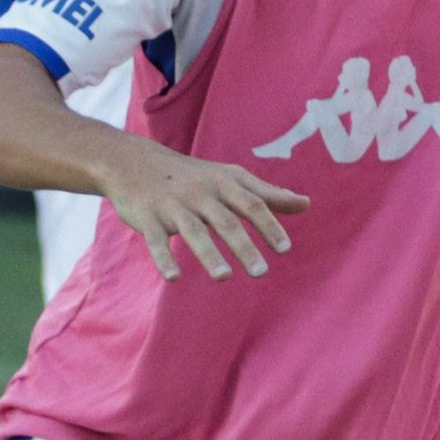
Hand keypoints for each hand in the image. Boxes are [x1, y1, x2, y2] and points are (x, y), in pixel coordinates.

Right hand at [100, 133, 307, 281]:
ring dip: (209, 254)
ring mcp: (172, 205)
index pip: (252, 204)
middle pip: (225, 221)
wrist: (133, 162)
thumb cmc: (193, 176)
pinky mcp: (147, 217)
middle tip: (261, 272)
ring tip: (224, 277)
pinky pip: (155, 240)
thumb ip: (267, 194)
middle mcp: (200, 193)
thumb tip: (306, 204)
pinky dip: (163, 258)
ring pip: (193, 231)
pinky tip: (174, 278)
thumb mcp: (230, 178)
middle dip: (243, 246)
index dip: (269, 225)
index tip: (285, 249)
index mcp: (223, 183)